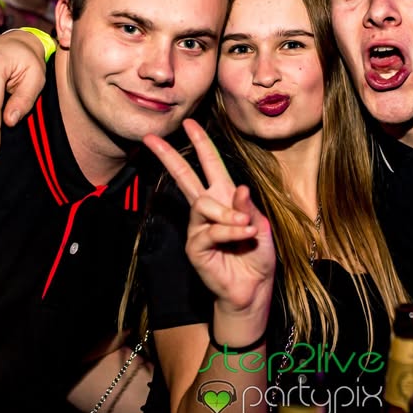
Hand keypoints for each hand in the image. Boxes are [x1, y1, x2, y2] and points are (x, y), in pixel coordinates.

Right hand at [143, 119, 275, 314]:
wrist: (254, 288)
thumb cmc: (257, 256)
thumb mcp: (261, 226)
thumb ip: (249, 206)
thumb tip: (240, 187)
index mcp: (225, 198)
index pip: (210, 166)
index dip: (201, 144)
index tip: (189, 123)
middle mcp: (208, 210)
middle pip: (184, 177)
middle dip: (168, 156)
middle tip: (150, 139)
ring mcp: (198, 228)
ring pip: (204, 206)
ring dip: (229, 214)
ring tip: (247, 227)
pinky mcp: (195, 247)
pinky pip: (209, 230)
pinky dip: (229, 231)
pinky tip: (243, 236)